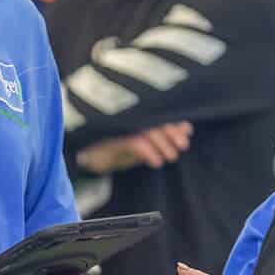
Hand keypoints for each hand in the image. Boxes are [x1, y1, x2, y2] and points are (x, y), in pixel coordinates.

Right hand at [76, 122, 193, 173]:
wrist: (86, 156)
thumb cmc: (115, 147)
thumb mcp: (142, 142)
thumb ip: (163, 133)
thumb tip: (188, 128)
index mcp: (136, 113)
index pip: (159, 112)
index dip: (175, 121)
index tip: (187, 132)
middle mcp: (129, 115)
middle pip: (156, 119)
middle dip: (172, 133)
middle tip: (182, 146)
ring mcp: (120, 124)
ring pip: (149, 130)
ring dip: (163, 144)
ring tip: (170, 157)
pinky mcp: (112, 137)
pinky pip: (136, 142)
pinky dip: (149, 152)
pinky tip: (156, 162)